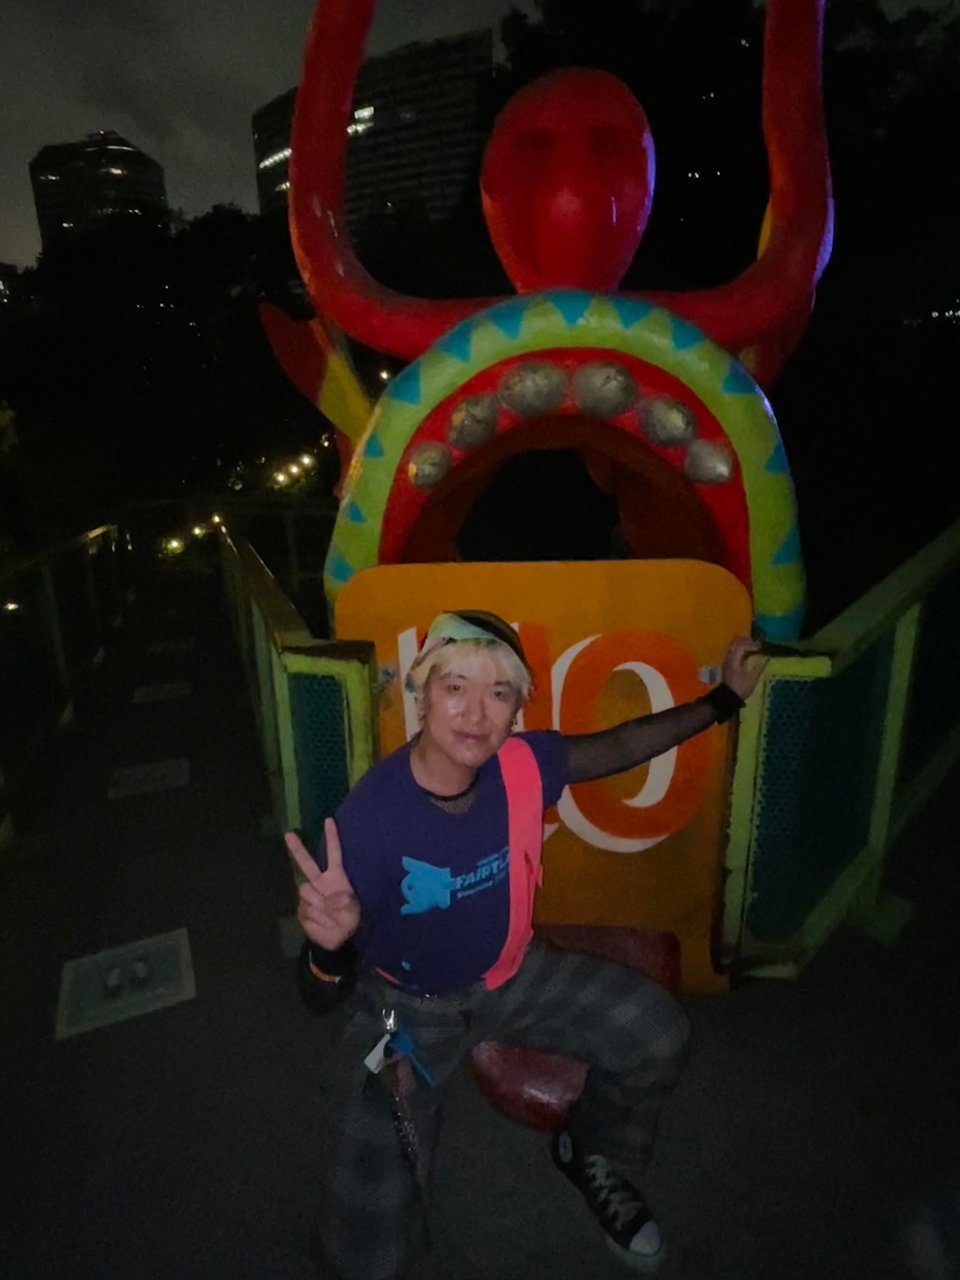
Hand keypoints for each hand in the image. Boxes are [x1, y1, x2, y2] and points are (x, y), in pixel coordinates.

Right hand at [285, 818, 360, 951]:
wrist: (337, 939)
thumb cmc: (349, 918)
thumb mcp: (354, 910)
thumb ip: (345, 902)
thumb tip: (330, 899)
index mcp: (336, 878)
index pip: (334, 854)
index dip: (332, 838)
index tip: (329, 820)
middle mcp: (320, 883)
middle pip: (306, 864)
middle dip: (297, 849)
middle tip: (288, 834)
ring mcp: (308, 896)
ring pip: (307, 893)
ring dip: (321, 907)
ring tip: (331, 917)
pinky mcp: (301, 910)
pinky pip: (306, 911)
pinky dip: (317, 921)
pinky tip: (323, 924)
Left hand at [720, 635, 767, 701]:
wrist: (728, 697)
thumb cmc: (741, 689)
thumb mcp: (752, 679)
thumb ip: (759, 667)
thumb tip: (766, 657)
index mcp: (734, 661)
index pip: (741, 646)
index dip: (751, 644)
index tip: (760, 648)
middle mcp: (728, 658)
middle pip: (734, 642)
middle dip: (746, 640)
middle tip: (756, 644)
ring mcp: (726, 660)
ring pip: (732, 645)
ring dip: (742, 643)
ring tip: (753, 646)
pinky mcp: (727, 662)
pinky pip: (732, 650)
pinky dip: (739, 647)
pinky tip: (747, 652)